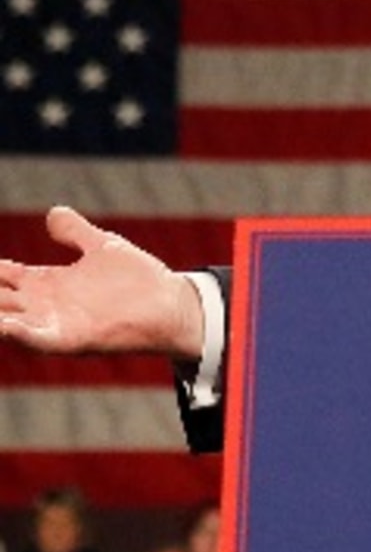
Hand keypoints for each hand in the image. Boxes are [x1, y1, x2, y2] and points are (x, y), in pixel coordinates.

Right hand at [0, 206, 205, 362]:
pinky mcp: (71, 339)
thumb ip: (75, 233)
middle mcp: (43, 305)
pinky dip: (17, 333)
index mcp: (46, 283)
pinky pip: (36, 339)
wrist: (173, 305)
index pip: (1, 275)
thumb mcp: (102, 248)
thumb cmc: (139, 280)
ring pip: (5, 321)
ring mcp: (54, 323)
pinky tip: (2, 326)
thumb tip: (53, 212)